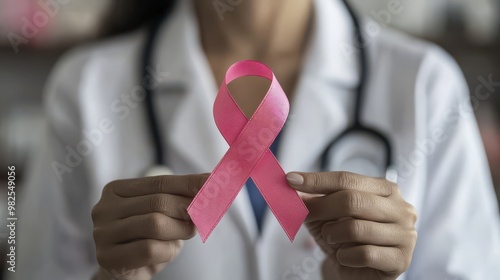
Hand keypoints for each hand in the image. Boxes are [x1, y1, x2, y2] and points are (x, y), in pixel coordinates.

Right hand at [91, 174, 207, 279]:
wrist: (124, 275)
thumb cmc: (147, 240)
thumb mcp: (164, 215)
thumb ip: (180, 199)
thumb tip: (210, 185)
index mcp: (116, 190)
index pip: (159, 182)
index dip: (189, 183)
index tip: (213, 182)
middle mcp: (104, 208)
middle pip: (158, 201)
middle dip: (187, 209)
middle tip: (202, 216)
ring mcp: (102, 233)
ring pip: (155, 224)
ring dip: (180, 230)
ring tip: (186, 233)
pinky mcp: (106, 257)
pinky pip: (148, 249)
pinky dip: (167, 251)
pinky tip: (166, 252)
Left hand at [286, 171, 416, 279]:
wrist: (355, 273)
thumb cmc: (343, 239)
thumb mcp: (325, 215)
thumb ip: (313, 199)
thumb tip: (292, 184)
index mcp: (385, 189)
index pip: (346, 178)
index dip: (317, 179)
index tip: (291, 180)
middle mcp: (401, 208)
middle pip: (352, 200)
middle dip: (321, 207)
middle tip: (304, 215)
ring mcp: (405, 234)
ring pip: (355, 228)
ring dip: (333, 235)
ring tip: (332, 239)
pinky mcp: (401, 260)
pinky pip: (363, 254)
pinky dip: (345, 256)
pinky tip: (345, 256)